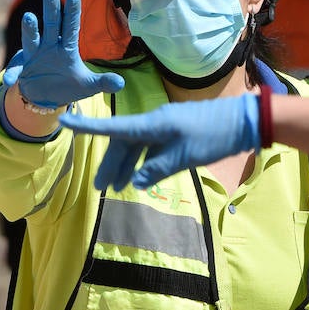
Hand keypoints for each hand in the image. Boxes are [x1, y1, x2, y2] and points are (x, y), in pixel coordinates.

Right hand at [3, 0, 123, 108]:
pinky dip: (12, 74)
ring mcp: (34, 55)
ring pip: (32, 39)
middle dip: (50, 9)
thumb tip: (121, 84)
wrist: (46, 97)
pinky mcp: (22, 69)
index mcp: (66, 47)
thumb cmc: (68, 85)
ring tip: (29, 17)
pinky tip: (10, 80)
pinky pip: (16, 70)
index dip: (72, 12)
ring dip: (30, 29)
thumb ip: (102, 82)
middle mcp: (49, 46)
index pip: (71, 27)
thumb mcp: (88, 86)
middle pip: (51, 25)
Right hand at [61, 94, 260, 191]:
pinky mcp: (177, 134)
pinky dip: (145, 162)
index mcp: (154, 124)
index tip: (66, 122)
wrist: (243, 121)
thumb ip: (159, 168)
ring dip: (127, 165)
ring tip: (118, 187)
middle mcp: (156, 123)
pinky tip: (142, 178)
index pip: (115, 127)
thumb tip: (136, 181)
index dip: (89, 127)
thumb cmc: (214, 135)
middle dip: (111, 163)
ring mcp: (167, 128)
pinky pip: (152, 148)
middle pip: (124, 142)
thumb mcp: (186, 156)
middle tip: (100, 187)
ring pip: (138, 146)